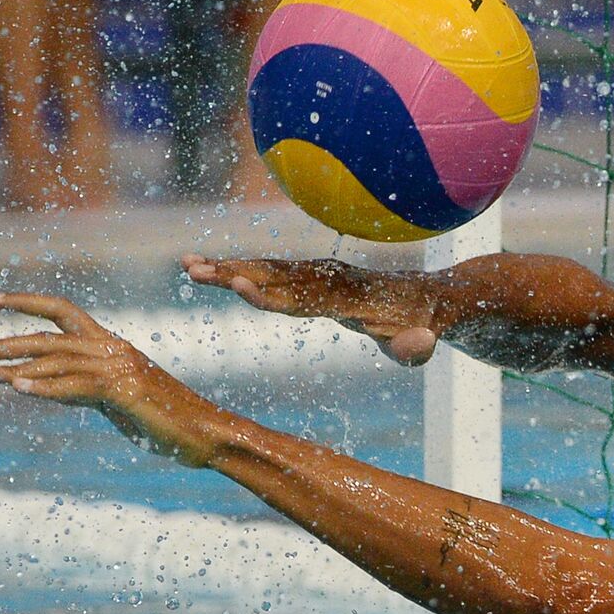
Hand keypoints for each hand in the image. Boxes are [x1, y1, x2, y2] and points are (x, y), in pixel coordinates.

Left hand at [0, 293, 221, 467]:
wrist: (208, 432)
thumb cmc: (168, 420)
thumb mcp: (119, 399)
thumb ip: (88, 386)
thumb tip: (54, 386)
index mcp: (112, 345)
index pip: (63, 311)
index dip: (25, 303)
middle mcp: (113, 349)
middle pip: (46, 337)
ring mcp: (119, 368)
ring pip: (54, 359)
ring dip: (10, 366)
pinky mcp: (125, 390)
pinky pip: (76, 386)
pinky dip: (46, 387)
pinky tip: (18, 387)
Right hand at [181, 254, 440, 365]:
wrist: (425, 298)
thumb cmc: (421, 326)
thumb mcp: (423, 341)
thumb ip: (417, 347)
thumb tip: (420, 345)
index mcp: (348, 296)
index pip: (304, 298)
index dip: (272, 296)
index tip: (239, 288)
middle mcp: (327, 277)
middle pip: (275, 276)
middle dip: (234, 273)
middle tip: (195, 270)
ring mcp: (317, 273)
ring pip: (267, 268)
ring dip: (227, 267)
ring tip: (187, 265)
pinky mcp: (309, 275)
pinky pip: (270, 270)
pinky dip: (239, 267)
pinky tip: (208, 267)